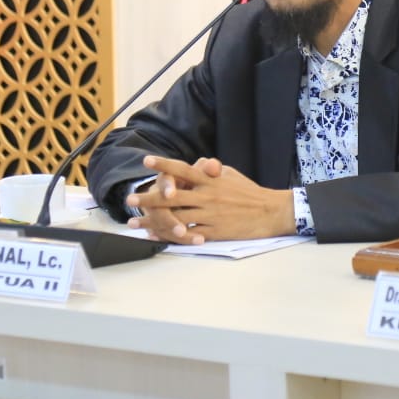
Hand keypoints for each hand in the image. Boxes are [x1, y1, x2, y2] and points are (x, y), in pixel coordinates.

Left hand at [127, 155, 293, 243]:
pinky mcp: (213, 232)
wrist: (269, 212)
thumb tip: (200, 164)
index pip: (183, 169)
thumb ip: (212, 170)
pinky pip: (187, 234)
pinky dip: (170, 236)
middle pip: (172, 197)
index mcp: (209, 180)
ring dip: (153, 221)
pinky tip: (157, 237)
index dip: (164, 165)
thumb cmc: (249, 192)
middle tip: (130, 200)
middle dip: (149, 198)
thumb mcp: (230, 174)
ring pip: (175, 218)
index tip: (146, 161)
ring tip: (135, 223)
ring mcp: (208, 215)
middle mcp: (206, 196)